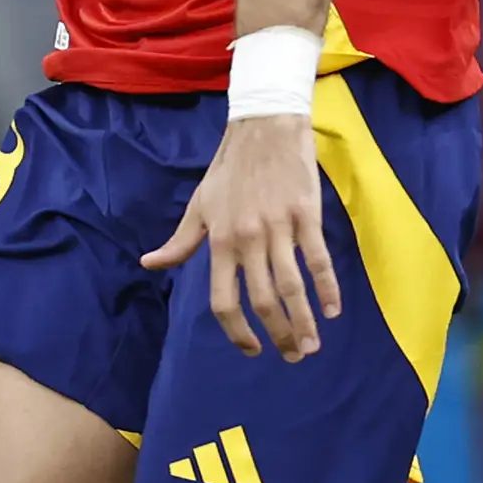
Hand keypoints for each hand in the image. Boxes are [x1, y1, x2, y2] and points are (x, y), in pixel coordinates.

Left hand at [143, 113, 339, 361]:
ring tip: (312, 345)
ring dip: (304, 321)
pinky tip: (333, 309)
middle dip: (277, 335)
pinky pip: (318, 259)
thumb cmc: (229, 169)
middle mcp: (247, 239)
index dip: (237, 331)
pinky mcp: (305, 214)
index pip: (222, 300)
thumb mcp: (199, 205)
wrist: (263, 126)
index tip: (251, 350)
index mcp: (219, 241)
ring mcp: (278, 227)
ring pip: (292, 286)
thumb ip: (180, 242)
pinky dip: (328, 288)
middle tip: (293, 356)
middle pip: (262, 300)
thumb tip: (149, 264)